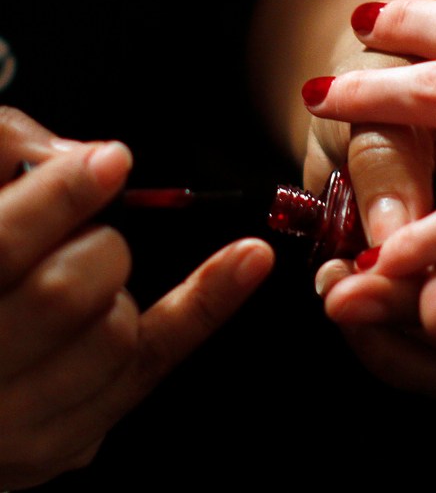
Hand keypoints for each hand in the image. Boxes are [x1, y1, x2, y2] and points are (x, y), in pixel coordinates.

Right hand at [0, 108, 272, 488]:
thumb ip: (8, 153)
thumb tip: (88, 158)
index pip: (3, 247)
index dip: (64, 195)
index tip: (111, 162)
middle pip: (64, 294)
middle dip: (98, 245)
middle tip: (88, 230)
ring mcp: (11, 426)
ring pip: (115, 337)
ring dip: (119, 290)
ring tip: (89, 275)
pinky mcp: (59, 444)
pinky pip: (154, 363)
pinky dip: (207, 305)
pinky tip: (248, 260)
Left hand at [305, 71, 435, 395]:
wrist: (363, 103)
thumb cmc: (374, 95)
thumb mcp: (373, 113)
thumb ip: (387, 167)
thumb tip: (393, 235)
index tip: (420, 302)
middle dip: (421, 307)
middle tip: (342, 298)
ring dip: (411, 341)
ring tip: (341, 298)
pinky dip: (405, 360)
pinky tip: (360, 327)